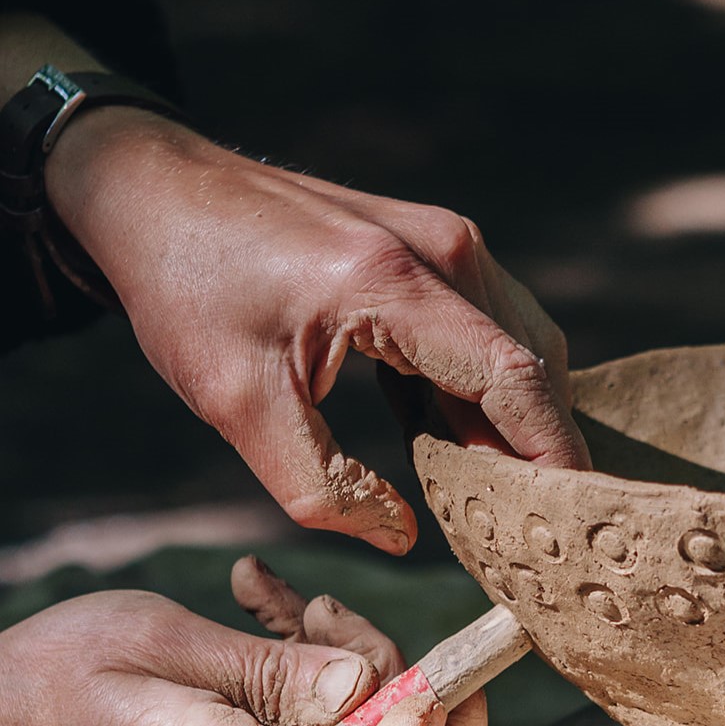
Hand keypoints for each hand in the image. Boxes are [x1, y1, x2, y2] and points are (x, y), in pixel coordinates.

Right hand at [0, 573, 486, 725]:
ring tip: (309, 607)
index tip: (417, 682)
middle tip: (372, 632)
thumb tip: (371, 690)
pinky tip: (276, 609)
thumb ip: (275, 670)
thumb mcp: (165, 642)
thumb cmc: (55, 677)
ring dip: (370, 679)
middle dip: (430, 721)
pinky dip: (324, 679)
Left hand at [44, 107, 590, 552]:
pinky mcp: (429, 245)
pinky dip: (482, 386)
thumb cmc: (186, 284)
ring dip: (510, 419)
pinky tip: (447, 432)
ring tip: (484, 490)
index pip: (517, 379)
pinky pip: (486, 327)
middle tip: (520, 526)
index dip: (553, 456)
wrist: (154, 190)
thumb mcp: (236, 401)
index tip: (571, 519)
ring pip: (518, 346)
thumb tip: (400, 536)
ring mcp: (441, 239)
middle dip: (536, 448)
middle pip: (532, 365)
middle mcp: (442, 249)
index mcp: (395, 283)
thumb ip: (322, 483)